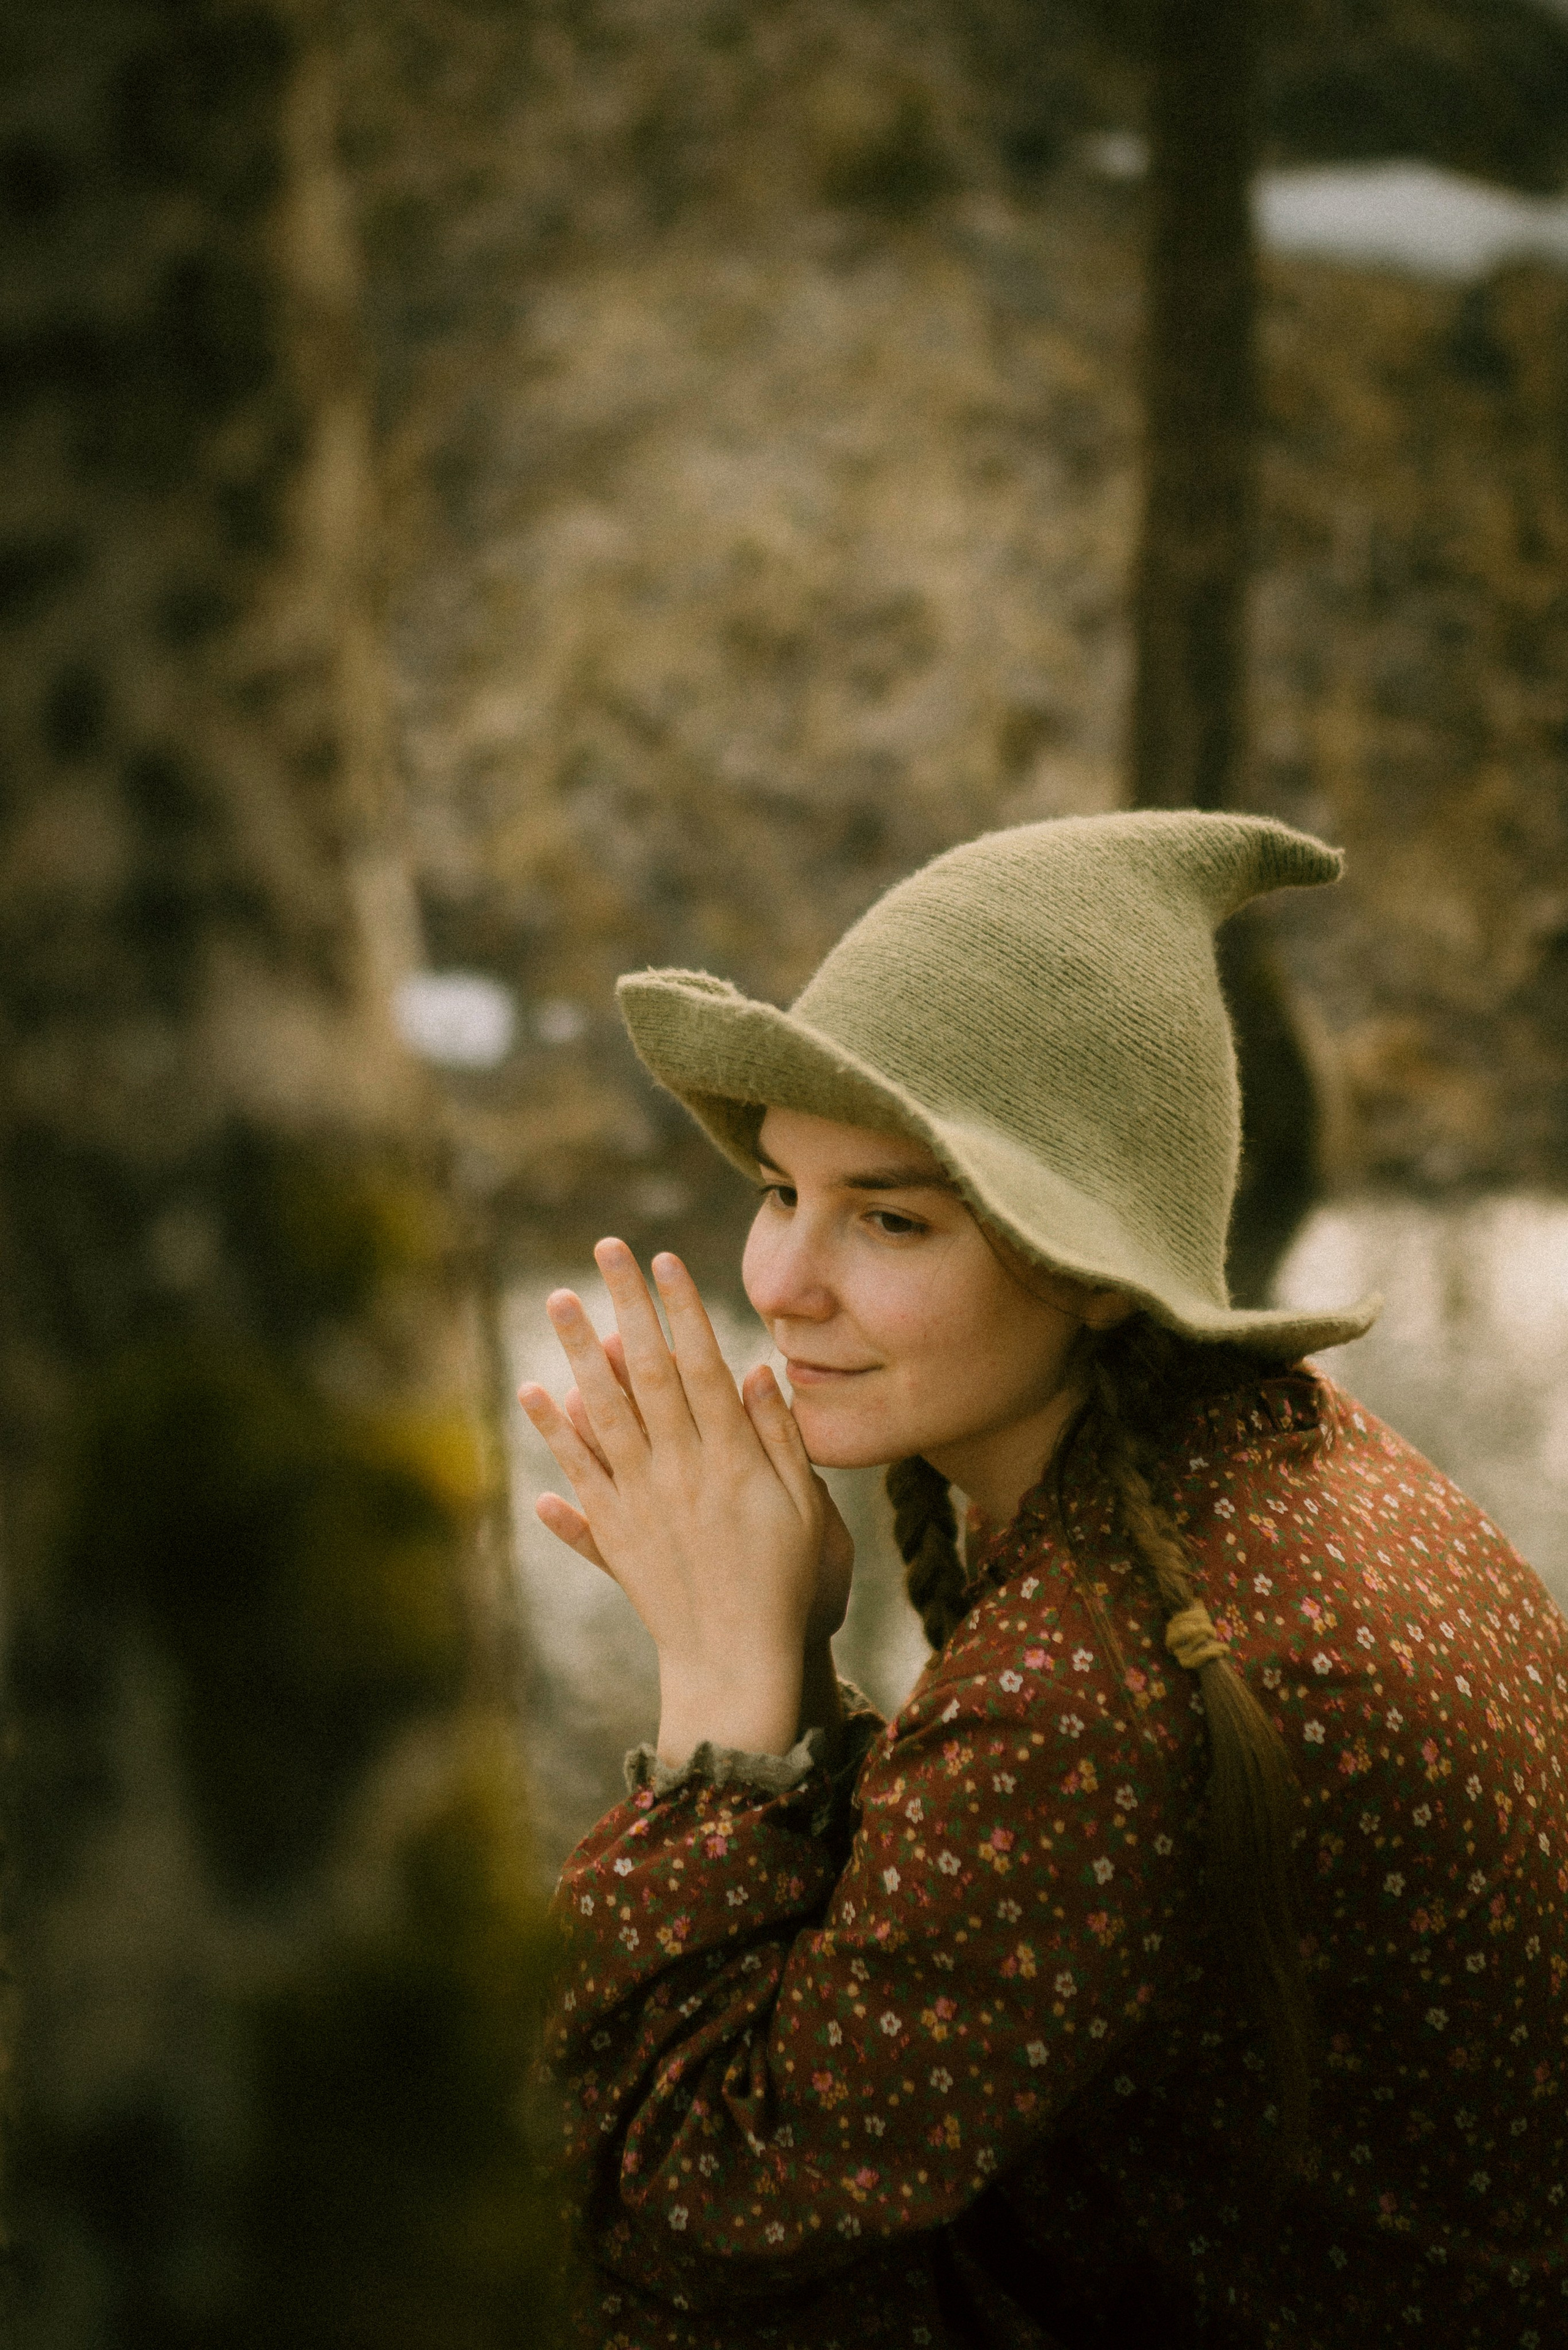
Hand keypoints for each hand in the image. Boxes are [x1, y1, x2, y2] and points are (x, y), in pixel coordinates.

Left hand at [518, 1240, 854, 1760]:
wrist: (737, 1669)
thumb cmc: (790, 1591)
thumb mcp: (808, 1513)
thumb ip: (781, 1441)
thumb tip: (758, 1371)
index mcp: (730, 1459)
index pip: (700, 1365)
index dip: (680, 1309)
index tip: (664, 1260)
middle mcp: (678, 1470)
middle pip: (645, 1371)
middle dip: (625, 1304)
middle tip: (604, 1248)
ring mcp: (639, 1502)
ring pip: (603, 1411)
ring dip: (577, 1351)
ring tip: (559, 1299)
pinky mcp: (614, 1535)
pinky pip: (578, 1474)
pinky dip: (553, 1435)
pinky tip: (533, 1395)